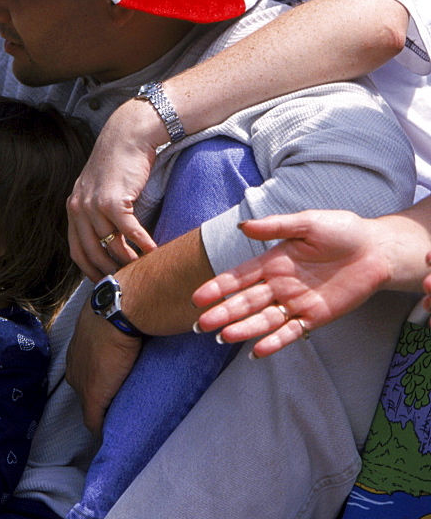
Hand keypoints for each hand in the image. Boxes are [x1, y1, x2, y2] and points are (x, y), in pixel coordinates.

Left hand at [66, 301, 141, 436]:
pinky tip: (114, 435)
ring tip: (121, 416)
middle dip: (101, 396)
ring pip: (92, 407)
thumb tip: (124, 314)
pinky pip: (95, 422)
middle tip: (120, 400)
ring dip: (105, 411)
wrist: (116, 313)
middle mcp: (74, 367)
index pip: (86, 371)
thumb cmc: (116, 308)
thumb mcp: (109, 316)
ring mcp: (81, 383)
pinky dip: (103, 430)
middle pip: (86, 390)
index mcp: (78, 349)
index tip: (113, 382)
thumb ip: (111, 324)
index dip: (100, 378)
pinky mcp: (93, 397)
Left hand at [67, 100, 161, 280]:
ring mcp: (95, 205)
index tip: (105, 283)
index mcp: (74, 207)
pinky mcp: (114, 200)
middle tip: (127, 282)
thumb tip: (109, 242)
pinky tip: (154, 251)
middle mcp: (79, 208)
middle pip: (92, 253)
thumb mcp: (98, 188)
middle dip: (109, 272)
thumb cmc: (119, 162)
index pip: (76, 250)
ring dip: (129, 261)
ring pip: (111, 246)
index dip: (90, 270)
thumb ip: (97, 212)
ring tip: (143, 269)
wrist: (128, 135)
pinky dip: (143, 245)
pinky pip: (129, 233)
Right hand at [192, 210, 392, 357]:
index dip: (219, 287)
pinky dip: (274, 342)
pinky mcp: (315, 316)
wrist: (376, 249)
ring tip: (223, 338)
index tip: (197, 299)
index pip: (239, 277)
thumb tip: (242, 225)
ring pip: (264, 320)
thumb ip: (276, 226)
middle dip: (223, 313)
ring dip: (244, 329)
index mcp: (273, 261)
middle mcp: (280, 284)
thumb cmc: (341, 230)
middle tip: (201, 325)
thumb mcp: (307, 222)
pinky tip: (256, 351)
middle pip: (246, 301)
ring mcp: (296, 302)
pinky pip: (292, 332)